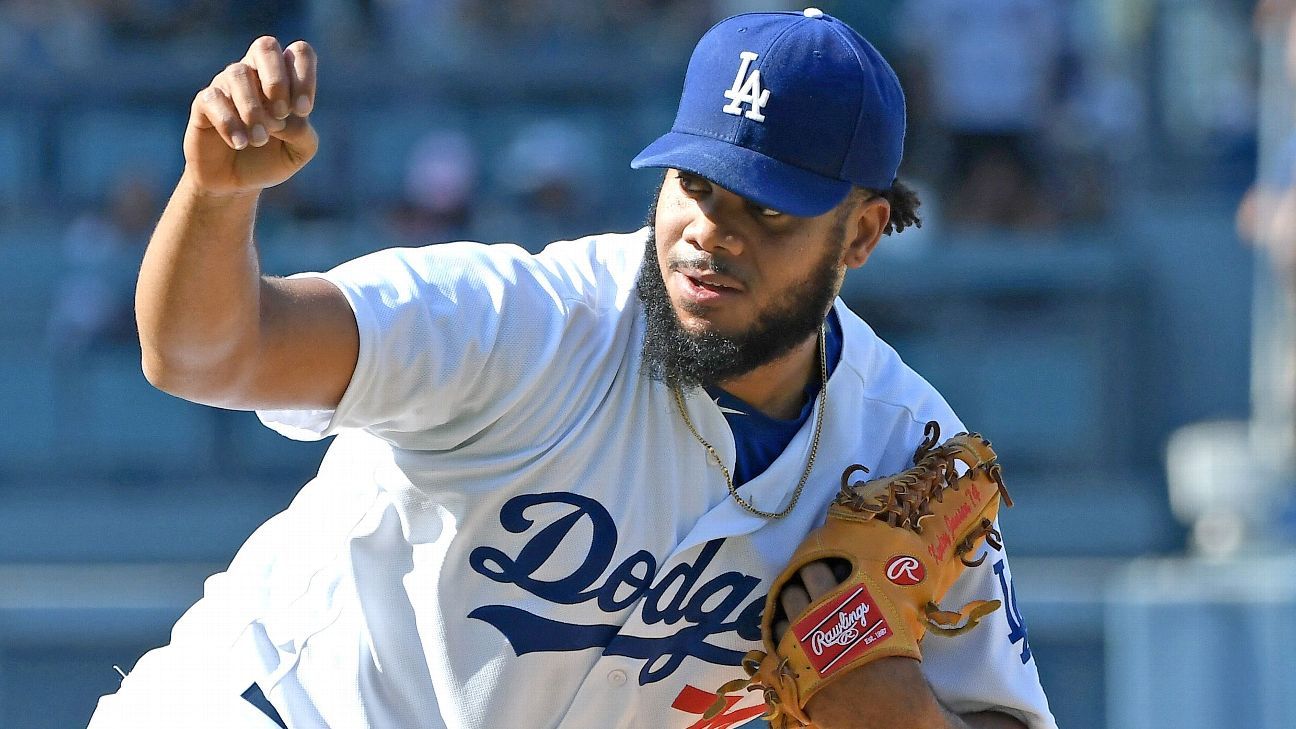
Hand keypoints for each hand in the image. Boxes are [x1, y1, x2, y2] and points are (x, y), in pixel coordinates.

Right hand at [184, 37, 318, 195]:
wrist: (234, 183)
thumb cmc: (269, 159)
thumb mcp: (298, 151)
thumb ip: (304, 133)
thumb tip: (287, 118)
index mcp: (283, 79)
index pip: (300, 52)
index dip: (305, 77)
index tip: (303, 111)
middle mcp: (254, 73)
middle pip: (265, 45)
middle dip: (277, 80)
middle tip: (281, 113)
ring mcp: (226, 85)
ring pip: (238, 73)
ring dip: (254, 110)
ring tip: (260, 140)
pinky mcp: (203, 103)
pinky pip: (214, 99)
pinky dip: (231, 123)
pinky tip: (240, 143)